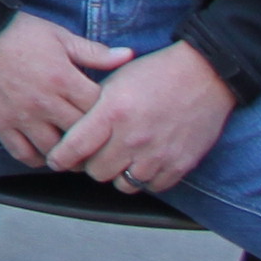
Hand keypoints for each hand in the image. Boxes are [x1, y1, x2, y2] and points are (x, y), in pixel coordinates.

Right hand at [0, 10, 136, 167]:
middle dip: (95, 141)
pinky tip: (45, 152)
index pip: (100, 111)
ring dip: (68, 155)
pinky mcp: (0, 123)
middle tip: (101, 143)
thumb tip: (128, 56)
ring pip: (55, 152)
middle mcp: (45, 103)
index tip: (113, 119)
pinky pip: (23, 154)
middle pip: (81, 136)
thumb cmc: (17, 31)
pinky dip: (38, 159)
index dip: (111, 117)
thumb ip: (94, 51)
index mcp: (63, 79)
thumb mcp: (59, 36)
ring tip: (75, 153)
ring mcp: (22, 116)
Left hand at [44, 42, 233, 195]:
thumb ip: (93, 106)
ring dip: (118, 174)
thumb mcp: (115, 80)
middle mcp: (134, 137)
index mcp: (113, 112)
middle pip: (97, 171)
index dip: (60, 158)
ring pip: (123, 184)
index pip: (75, 147)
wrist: (205, 76)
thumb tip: (72, 128)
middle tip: (93, 155)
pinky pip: (152, 187)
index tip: (55, 160)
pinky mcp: (180, 164)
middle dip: (90, 165)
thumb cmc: (156, 74)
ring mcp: (158, 154)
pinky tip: (143, 162)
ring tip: (120, 159)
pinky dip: (145, 178)